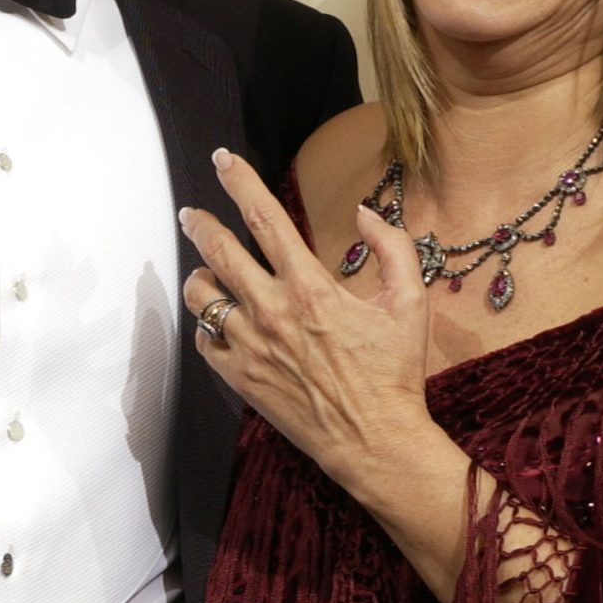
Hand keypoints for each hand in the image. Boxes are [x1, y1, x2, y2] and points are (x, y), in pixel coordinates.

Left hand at [180, 148, 435, 493]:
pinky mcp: (240, 379)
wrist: (374, 440)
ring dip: (199, 277)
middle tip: (190, 214)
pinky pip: (205, 342)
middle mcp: (272, 311)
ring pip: (201, 297)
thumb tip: (364, 212)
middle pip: (218, 251)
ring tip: (204, 272)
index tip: (222, 161)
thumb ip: (393, 247)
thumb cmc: (394, 374)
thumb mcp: (411, 302)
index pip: (264, 218)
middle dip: (200, 224)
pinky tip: (216, 321)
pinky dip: (206, 326)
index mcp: (310, 287)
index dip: (239, 182)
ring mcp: (251, 347)